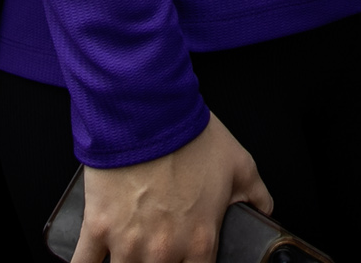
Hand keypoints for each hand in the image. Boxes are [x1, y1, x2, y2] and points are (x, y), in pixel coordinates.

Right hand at [76, 113, 269, 262]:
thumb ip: (254, 194)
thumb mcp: (239, 164)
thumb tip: (265, 209)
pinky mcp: (97, 229)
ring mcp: (127, 244)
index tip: (188, 259)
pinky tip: (95, 262)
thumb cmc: (191, 135)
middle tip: (160, 251)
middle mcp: (164, 251)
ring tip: (132, 254)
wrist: (148, 112)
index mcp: (201, 241)